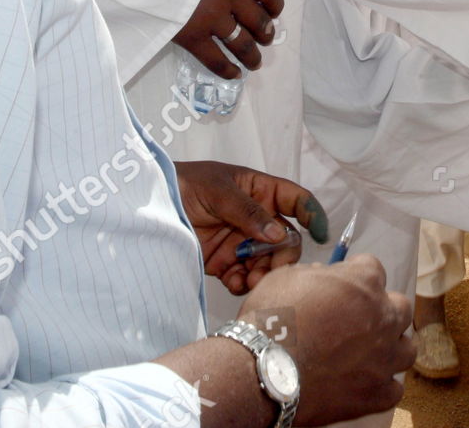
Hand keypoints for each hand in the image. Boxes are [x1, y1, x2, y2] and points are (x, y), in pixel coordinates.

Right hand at [152, 256, 410, 425]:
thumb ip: (314, 274)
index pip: (373, 268)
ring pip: (406, 348)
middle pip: (400, 307)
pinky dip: (382, 384)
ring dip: (391, 347)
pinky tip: (364, 381)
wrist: (263, 371)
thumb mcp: (286, 277)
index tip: (343, 286)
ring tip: (369, 352)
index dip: (355, 276)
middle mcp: (383, 317)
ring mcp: (384, 357)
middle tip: (358, 319)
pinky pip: (394, 388)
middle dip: (382, 309)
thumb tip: (322, 277)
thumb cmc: (271, 321)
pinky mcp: (377, 392)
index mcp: (364, 282)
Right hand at [174, 0, 283, 78]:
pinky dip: (228, 70)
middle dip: (265, 33)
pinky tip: (235, 74)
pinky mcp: (193, 37)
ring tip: (255, 62)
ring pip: (243, 44)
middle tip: (264, 39)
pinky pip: (216, 60)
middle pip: (259, 20)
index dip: (276, 5)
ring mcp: (212, 17)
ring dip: (252, 56)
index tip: (274, 12)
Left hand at [176, 160, 329, 293]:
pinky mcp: (224, 262)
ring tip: (250, 280)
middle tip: (271, 268)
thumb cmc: (184, 185)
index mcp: (260, 191)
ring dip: (264, 274)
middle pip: (286, 240)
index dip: (312, 214)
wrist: (148, 207)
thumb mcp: (217, 190)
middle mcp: (256, 218)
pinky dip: (243, 283)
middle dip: (284, 256)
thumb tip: (278, 234)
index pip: (296, 201)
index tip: (320, 234)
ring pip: (268, 262)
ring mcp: (241, 242)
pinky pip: (243, 277)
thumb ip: (247, 211)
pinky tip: (233, 282)